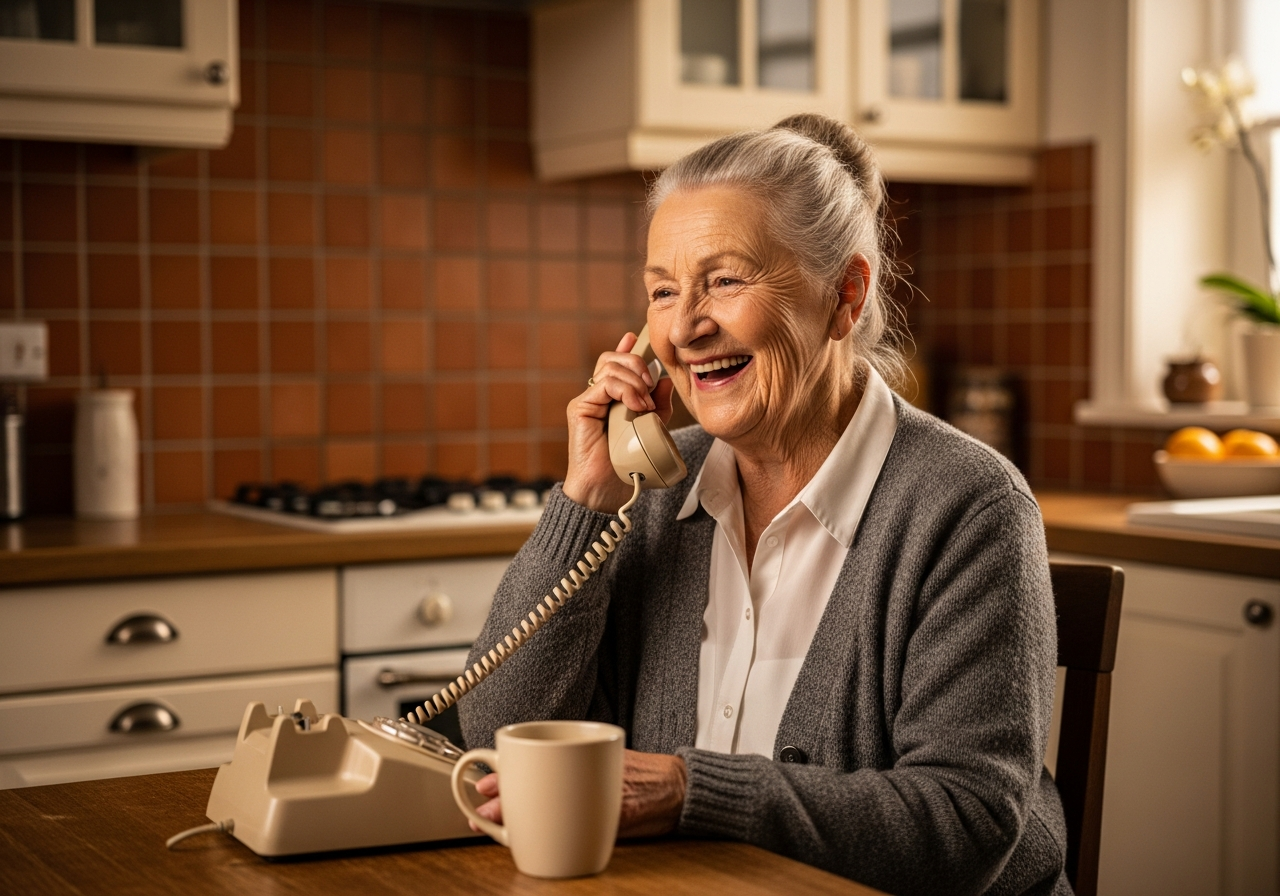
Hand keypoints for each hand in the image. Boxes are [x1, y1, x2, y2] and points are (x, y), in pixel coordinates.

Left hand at [468, 749, 686, 838]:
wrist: (679, 785)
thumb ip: (575, 761)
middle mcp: (592, 771)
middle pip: (540, 783)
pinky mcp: (618, 813)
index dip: (508, 772)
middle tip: (484, 809)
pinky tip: (540, 839)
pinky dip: (557, 834)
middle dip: (508, 799)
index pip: (539, 760)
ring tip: (497, 824)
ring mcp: (604, 793)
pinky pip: (581, 825)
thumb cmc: (643, 772)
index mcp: (586, 754)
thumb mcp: (606, 756)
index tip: (484, 782)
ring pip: (552, 806)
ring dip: (522, 818)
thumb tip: (535, 772)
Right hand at [562, 332, 674, 511]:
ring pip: (610, 367)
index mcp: (612, 399)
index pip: (616, 364)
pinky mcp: (581, 408)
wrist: (605, 490)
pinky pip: (604, 384)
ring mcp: (588, 400)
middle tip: (651, 387)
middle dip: (638, 365)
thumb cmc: (627, 465)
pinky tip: (636, 406)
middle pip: (614, 360)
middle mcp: (598, 396)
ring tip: (644, 405)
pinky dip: (625, 390)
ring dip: (634, 381)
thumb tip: (665, 380)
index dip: (626, 349)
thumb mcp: (652, 429)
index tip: (635, 338)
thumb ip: (659, 405)